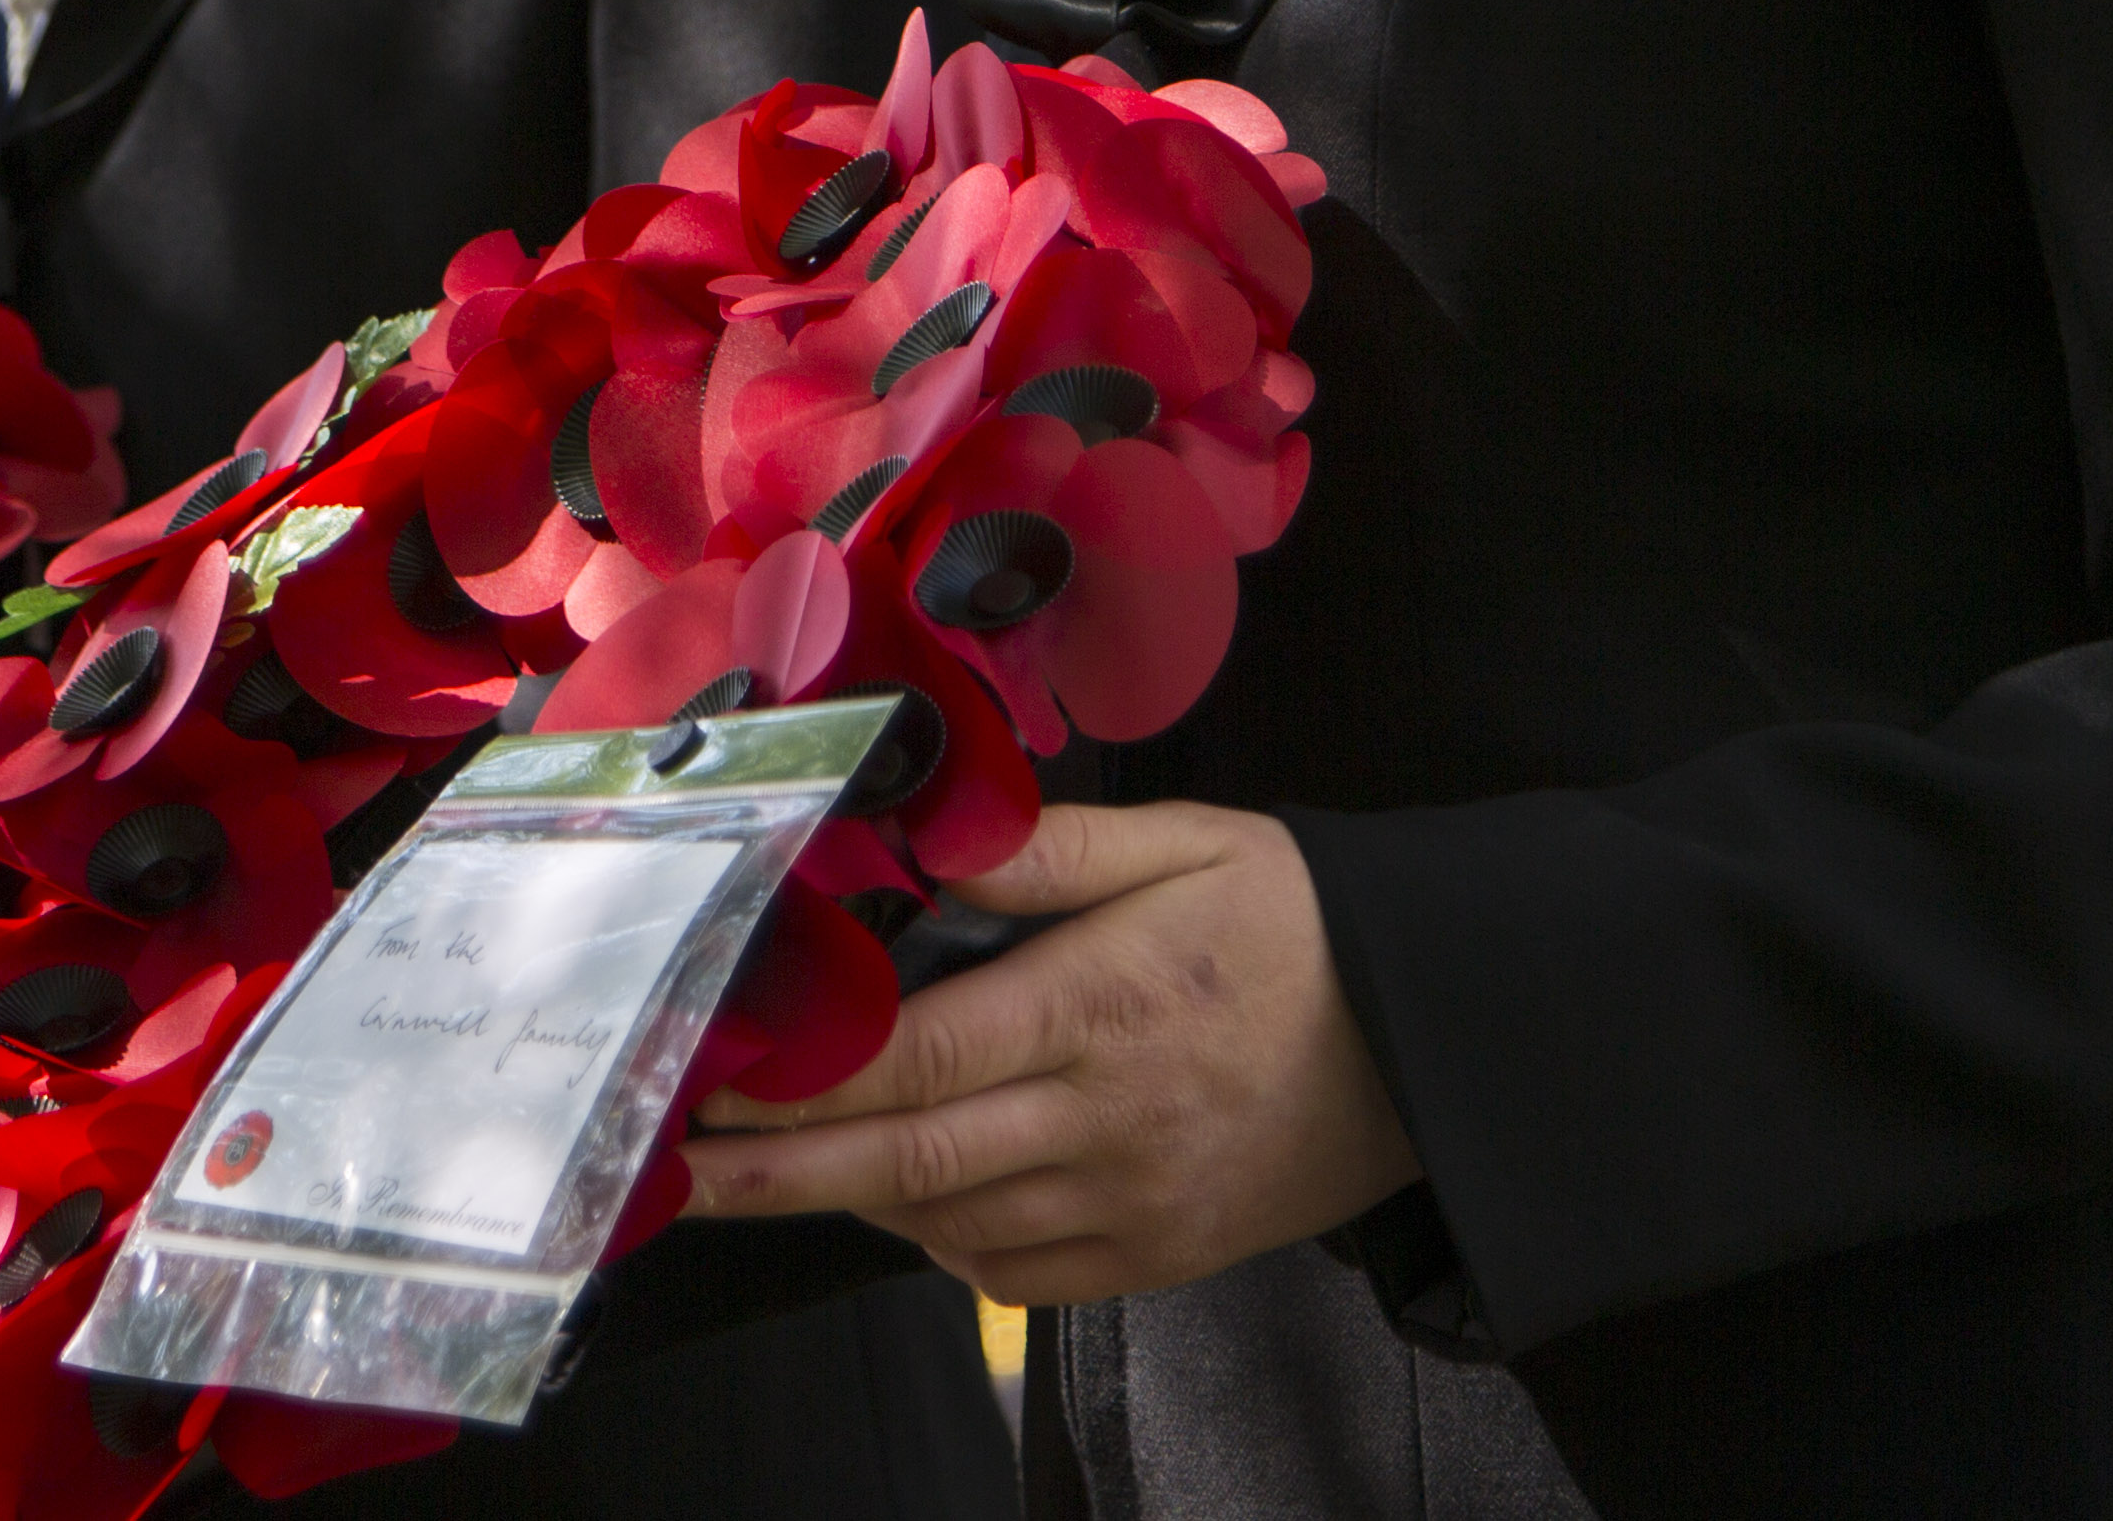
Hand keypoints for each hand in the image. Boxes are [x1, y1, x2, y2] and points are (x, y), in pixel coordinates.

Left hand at [681, 802, 1418, 1305]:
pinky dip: (943, 1240)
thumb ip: (1047, 848)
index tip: (715, 1081)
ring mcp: (1133, 1201)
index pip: (920, 1059)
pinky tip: (909, 1194)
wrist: (1433, 1040)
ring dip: (856, 1199)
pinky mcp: (1157, 1255)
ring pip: (952, 1223)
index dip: (804, 1083)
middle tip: (679, 1170)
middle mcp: (1108, 1119)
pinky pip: (1017, 1271)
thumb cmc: (1300, 924)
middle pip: (911, 1160)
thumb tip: (934, 840)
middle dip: (779, 1172)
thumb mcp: (1186, 842)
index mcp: (1103, 1005)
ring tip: (774, 1167)